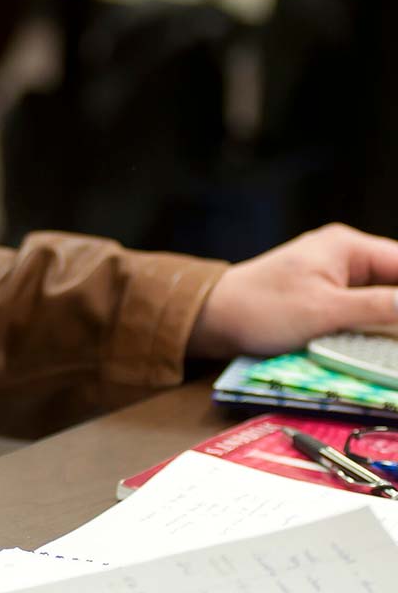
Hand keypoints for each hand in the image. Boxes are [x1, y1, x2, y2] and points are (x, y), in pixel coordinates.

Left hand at [189, 223, 397, 359]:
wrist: (213, 316)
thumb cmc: (263, 308)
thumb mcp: (327, 311)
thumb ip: (380, 308)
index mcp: (347, 247)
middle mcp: (343, 255)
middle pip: (394, 280)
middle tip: (395, 343)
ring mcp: (332, 275)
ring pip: (380, 297)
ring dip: (389, 320)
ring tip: (389, 345)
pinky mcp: (322, 296)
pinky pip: (360, 307)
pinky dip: (372, 325)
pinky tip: (380, 345)